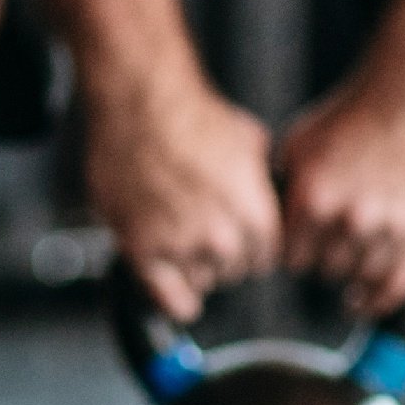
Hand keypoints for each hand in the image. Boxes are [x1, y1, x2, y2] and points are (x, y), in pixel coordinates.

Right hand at [82, 66, 279, 321]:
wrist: (139, 102)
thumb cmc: (190, 113)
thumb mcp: (248, 141)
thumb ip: (258, 179)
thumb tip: (264, 188)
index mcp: (254, 213)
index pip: (266, 257)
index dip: (252, 246)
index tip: (239, 239)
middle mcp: (222, 236)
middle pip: (233, 271)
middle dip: (222, 254)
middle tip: (201, 229)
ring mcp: (179, 245)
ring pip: (201, 282)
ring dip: (194, 268)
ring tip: (181, 241)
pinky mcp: (141, 249)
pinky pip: (166, 297)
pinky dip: (176, 302)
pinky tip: (181, 298)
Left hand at [272, 65, 404, 320]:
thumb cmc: (353, 111)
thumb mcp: (299, 143)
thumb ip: (283, 186)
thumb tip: (264, 216)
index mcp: (312, 199)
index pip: (289, 259)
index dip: (291, 254)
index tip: (297, 250)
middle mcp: (350, 220)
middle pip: (324, 272)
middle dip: (321, 263)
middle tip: (326, 251)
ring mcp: (391, 229)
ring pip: (361, 279)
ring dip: (352, 278)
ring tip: (347, 275)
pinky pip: (399, 284)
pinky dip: (381, 301)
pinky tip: (368, 302)